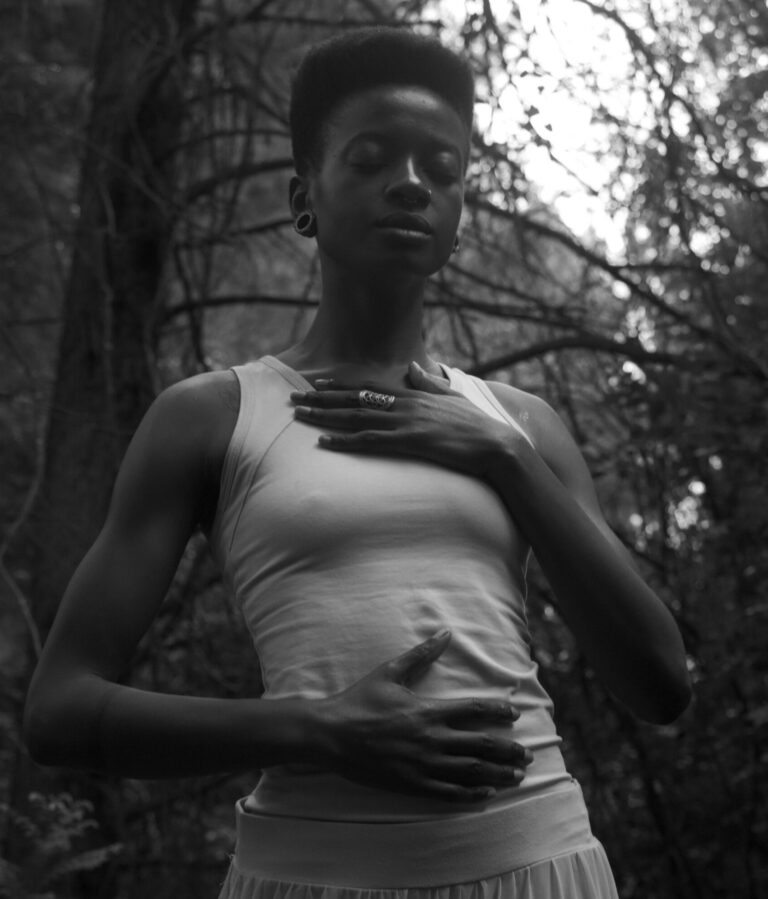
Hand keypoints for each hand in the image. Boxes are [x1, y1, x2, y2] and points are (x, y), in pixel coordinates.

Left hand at [291, 361, 517, 477]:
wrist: (495, 445)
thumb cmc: (475, 425)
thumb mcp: (450, 397)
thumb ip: (428, 382)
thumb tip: (412, 366)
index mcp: (412, 395)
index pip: (368, 387)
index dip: (340, 385)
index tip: (317, 383)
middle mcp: (404, 405)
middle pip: (354, 400)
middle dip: (322, 399)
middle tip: (295, 398)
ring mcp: (405, 423)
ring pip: (355, 418)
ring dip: (324, 417)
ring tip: (300, 416)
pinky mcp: (409, 442)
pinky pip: (369, 441)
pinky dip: (344, 440)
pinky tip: (324, 442)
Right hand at [315, 630, 532, 801]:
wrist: (332, 735)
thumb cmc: (360, 700)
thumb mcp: (390, 671)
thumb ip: (421, 654)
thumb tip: (445, 632)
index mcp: (428, 710)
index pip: (474, 710)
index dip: (498, 711)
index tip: (514, 714)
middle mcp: (432, 739)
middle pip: (481, 745)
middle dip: (508, 750)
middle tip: (527, 755)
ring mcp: (423, 764)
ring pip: (470, 771)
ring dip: (497, 774)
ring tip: (515, 777)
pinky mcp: (413, 783)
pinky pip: (448, 791)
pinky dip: (471, 793)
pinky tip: (486, 794)